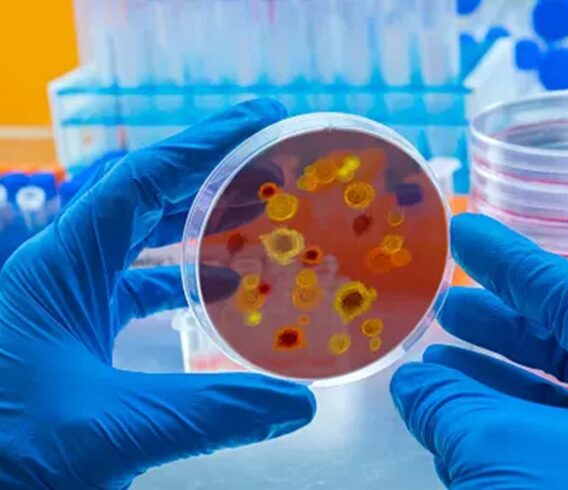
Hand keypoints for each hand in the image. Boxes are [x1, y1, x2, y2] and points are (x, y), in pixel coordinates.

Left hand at [0, 100, 315, 488]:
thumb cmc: (9, 454)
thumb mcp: (116, 429)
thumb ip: (213, 413)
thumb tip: (298, 403)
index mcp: (59, 269)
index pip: (142, 181)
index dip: (206, 144)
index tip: (262, 119)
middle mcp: (59, 273)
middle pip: (144, 200)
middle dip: (210, 178)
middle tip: (271, 168)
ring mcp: (62, 303)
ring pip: (138, 243)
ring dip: (197, 226)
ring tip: (256, 217)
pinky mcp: (68, 335)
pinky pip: (131, 288)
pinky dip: (178, 282)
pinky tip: (217, 292)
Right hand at [391, 214, 567, 488]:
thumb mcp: (502, 452)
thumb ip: (452, 402)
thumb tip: (414, 379)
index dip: (513, 263)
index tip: (465, 234)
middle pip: (561, 349)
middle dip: (497, 322)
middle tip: (445, 296)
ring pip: (541, 401)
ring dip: (480, 378)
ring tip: (430, 357)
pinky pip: (528, 445)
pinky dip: (481, 427)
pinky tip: (438, 409)